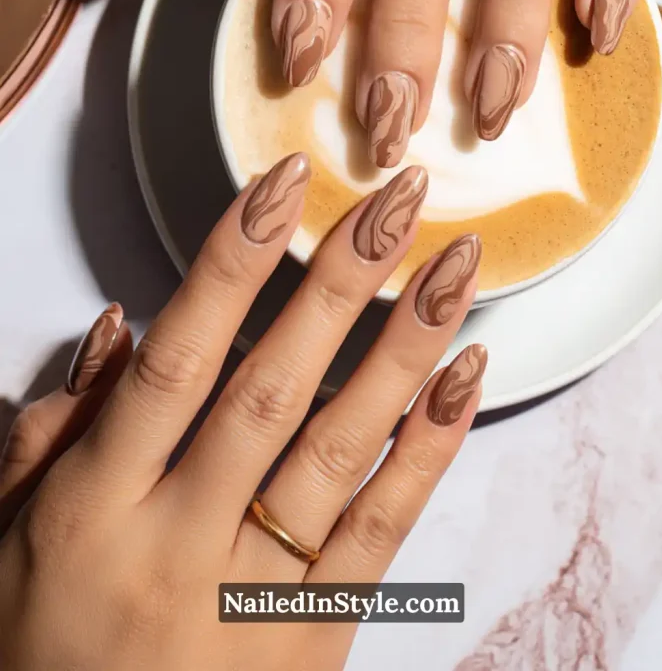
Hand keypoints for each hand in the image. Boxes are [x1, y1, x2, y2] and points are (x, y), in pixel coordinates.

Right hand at [0, 156, 485, 670]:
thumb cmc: (39, 655)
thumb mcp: (6, 539)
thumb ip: (53, 430)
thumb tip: (125, 325)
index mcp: (93, 511)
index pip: (175, 365)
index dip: (230, 267)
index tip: (280, 189)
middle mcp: (179, 544)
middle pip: (271, 392)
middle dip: (339, 284)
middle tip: (395, 202)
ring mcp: (253, 597)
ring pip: (340, 453)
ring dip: (405, 350)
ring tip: (455, 269)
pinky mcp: (313, 638)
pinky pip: (380, 535)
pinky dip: (426, 451)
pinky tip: (462, 378)